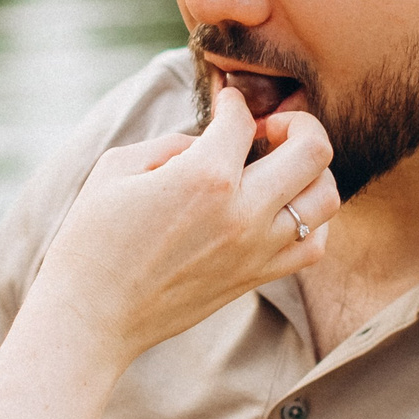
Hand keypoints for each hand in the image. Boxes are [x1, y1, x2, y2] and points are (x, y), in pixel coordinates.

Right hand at [30, 81, 336, 364]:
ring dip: (312, 172)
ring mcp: (256, 250)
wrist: (93, 315)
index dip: (233, 103)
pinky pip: (314, 245)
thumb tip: (206, 142)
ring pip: (326, 198)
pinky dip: (311, 221)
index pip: (244, 119)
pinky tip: (281, 211)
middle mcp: (242, 212)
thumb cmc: (92, 239)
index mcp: (204, 177)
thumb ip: (171, 143)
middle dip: (297, 124)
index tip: (223, 106)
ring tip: (282, 169)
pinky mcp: (256, 278)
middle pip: (314, 151)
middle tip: (268, 130)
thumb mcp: (117, 168)